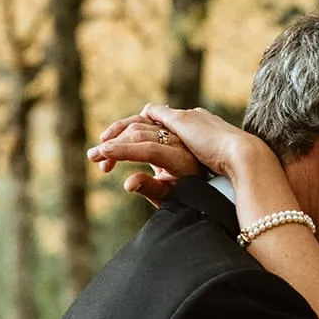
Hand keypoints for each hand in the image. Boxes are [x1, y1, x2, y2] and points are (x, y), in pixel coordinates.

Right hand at [87, 103, 205, 205]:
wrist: (226, 167)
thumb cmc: (199, 190)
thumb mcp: (175, 196)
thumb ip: (151, 188)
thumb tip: (127, 183)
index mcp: (181, 156)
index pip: (148, 149)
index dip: (123, 151)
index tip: (101, 155)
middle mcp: (179, 139)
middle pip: (140, 134)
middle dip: (114, 144)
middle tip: (92, 157)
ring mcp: (176, 131)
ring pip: (141, 124)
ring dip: (119, 134)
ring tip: (102, 150)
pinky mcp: (174, 128)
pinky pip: (147, 122)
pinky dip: (129, 128)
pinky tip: (117, 140)